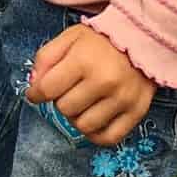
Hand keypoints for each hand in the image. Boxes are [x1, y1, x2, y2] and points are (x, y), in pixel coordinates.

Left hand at [26, 25, 154, 146]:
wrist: (142, 38)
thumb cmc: (101, 39)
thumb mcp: (69, 37)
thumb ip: (46, 58)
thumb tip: (34, 86)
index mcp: (83, 60)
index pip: (48, 89)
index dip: (36, 94)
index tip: (35, 95)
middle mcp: (103, 82)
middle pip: (65, 109)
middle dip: (60, 101)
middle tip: (67, 91)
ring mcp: (122, 99)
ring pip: (84, 126)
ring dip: (77, 117)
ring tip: (81, 103)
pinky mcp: (136, 112)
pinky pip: (109, 138)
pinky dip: (96, 134)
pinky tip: (93, 120)